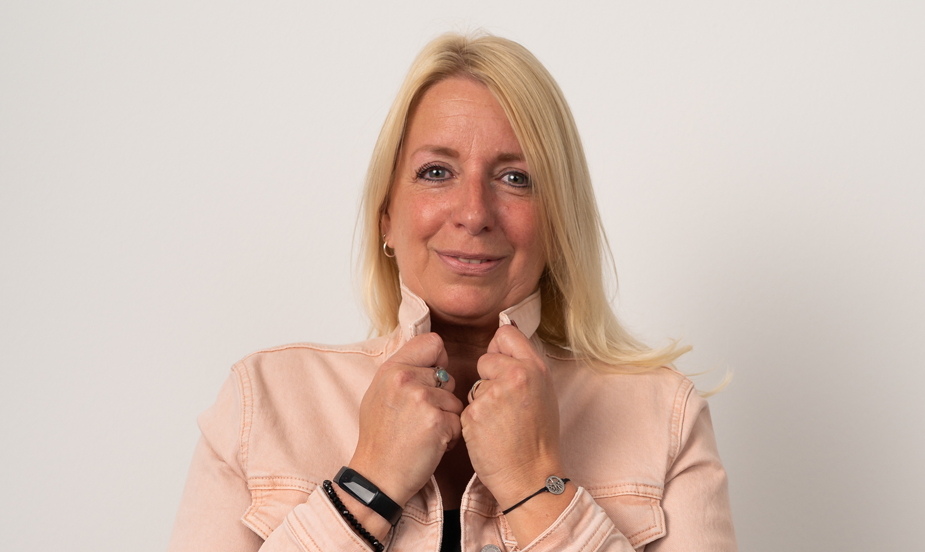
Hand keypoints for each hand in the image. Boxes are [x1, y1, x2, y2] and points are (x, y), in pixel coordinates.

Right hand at [349, 333, 463, 507]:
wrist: (376, 476)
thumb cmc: (379, 438)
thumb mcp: (379, 393)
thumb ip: (403, 370)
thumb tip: (433, 355)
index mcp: (392, 368)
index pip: (433, 342)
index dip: (438, 361)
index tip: (431, 379)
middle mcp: (406, 379)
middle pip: (447, 375)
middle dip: (441, 397)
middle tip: (419, 418)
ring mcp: (422, 399)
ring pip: (455, 401)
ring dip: (446, 418)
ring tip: (423, 433)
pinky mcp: (437, 422)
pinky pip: (458, 422)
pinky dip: (450, 436)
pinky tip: (430, 445)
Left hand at [460, 324, 563, 509]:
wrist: (531, 475)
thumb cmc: (538, 437)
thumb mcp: (544, 393)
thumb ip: (525, 366)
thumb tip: (502, 340)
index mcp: (536, 368)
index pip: (506, 333)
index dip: (499, 349)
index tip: (502, 365)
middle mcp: (516, 376)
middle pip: (486, 358)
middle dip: (488, 377)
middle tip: (504, 404)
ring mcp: (493, 394)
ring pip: (474, 384)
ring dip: (481, 400)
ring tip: (499, 423)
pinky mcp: (475, 413)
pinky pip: (466, 406)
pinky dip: (473, 419)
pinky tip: (488, 433)